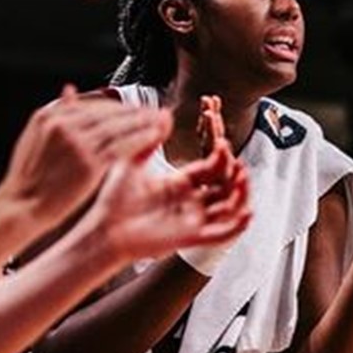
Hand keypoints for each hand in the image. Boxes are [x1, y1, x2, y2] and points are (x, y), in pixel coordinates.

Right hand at [0, 86, 171, 226]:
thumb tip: (70, 90)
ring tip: (161, 120)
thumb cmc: (28, 179)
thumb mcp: (34, 136)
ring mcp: (77, 142)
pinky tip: (155, 136)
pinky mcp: (89, 162)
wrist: (22, 206)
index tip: (132, 109)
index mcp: (49, 114)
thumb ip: (57, 113)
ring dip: (144, 121)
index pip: (92, 103)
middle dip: (135, 111)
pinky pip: (123, 145)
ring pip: (119, 126)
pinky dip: (142, 138)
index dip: (117, 106)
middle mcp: (63, 123)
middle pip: (108, 111)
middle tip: (155, 111)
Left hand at [90, 121, 250, 263]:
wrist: (105, 230)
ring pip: (228, 208)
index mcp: (179, 184)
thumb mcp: (132, 163)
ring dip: (241, 194)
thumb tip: (160, 116)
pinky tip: (247, 213)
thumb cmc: (115, 201)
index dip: (220, 156)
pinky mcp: (190, 236)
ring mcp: (192, 220)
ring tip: (243, 178)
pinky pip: (220, 233)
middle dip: (234, 173)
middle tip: (238, 160)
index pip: (210, 168)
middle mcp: (189, 201)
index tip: (221, 141)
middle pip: (224, 186)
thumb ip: (147, 141)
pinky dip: (236, 226)